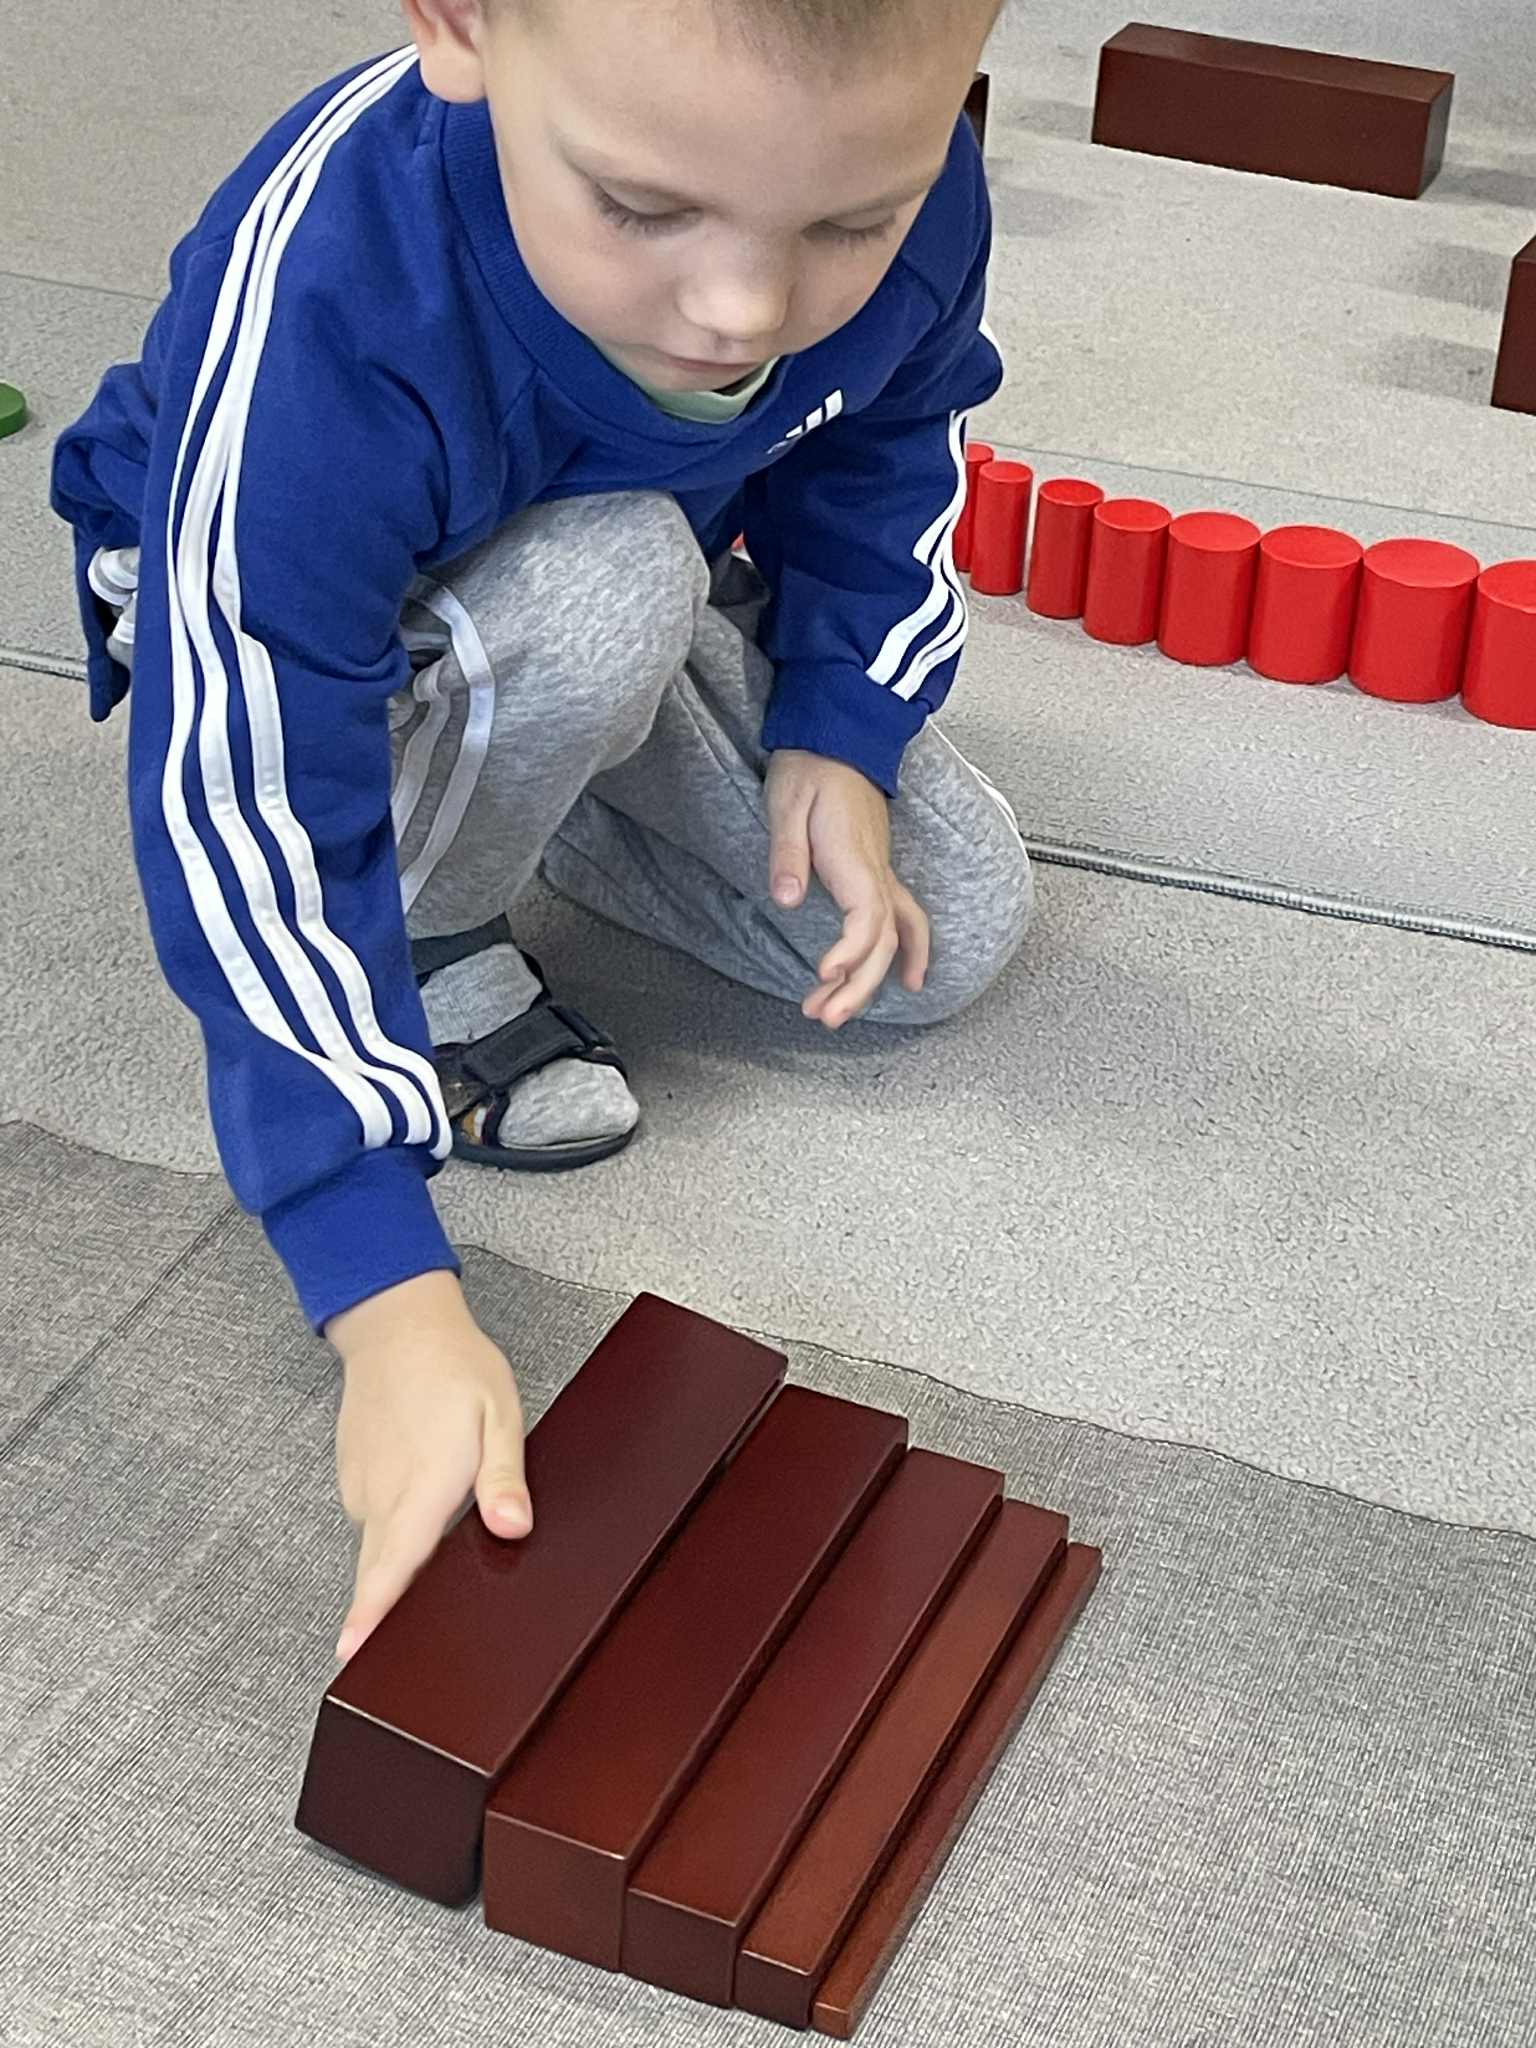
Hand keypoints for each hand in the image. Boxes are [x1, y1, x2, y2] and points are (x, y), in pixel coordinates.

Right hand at [326, 1271, 531, 1662]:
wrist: (397, 1323)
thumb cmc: (454, 1366)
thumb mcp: (500, 1415)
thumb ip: (504, 1477)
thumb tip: (512, 1528)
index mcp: (422, 1487)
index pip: (392, 1565)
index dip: (372, 1613)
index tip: (351, 1652)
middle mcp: (382, 1495)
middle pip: (379, 1570)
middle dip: (384, 1611)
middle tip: (394, 1645)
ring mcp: (361, 1486)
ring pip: (379, 1544)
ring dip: (399, 1560)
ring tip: (433, 1556)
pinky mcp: (354, 1475)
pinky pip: (375, 1517)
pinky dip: (394, 1524)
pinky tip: (420, 1504)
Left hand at [765, 749, 930, 1028]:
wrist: (838, 739)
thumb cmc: (811, 767)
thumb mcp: (786, 803)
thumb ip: (788, 854)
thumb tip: (786, 898)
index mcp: (855, 858)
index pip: (867, 918)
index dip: (851, 952)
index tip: (824, 974)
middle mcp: (876, 872)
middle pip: (884, 941)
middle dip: (857, 986)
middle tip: (824, 1016)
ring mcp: (882, 874)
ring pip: (896, 936)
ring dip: (873, 980)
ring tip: (843, 1014)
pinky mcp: (878, 873)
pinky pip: (906, 921)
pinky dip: (910, 953)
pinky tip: (910, 979)